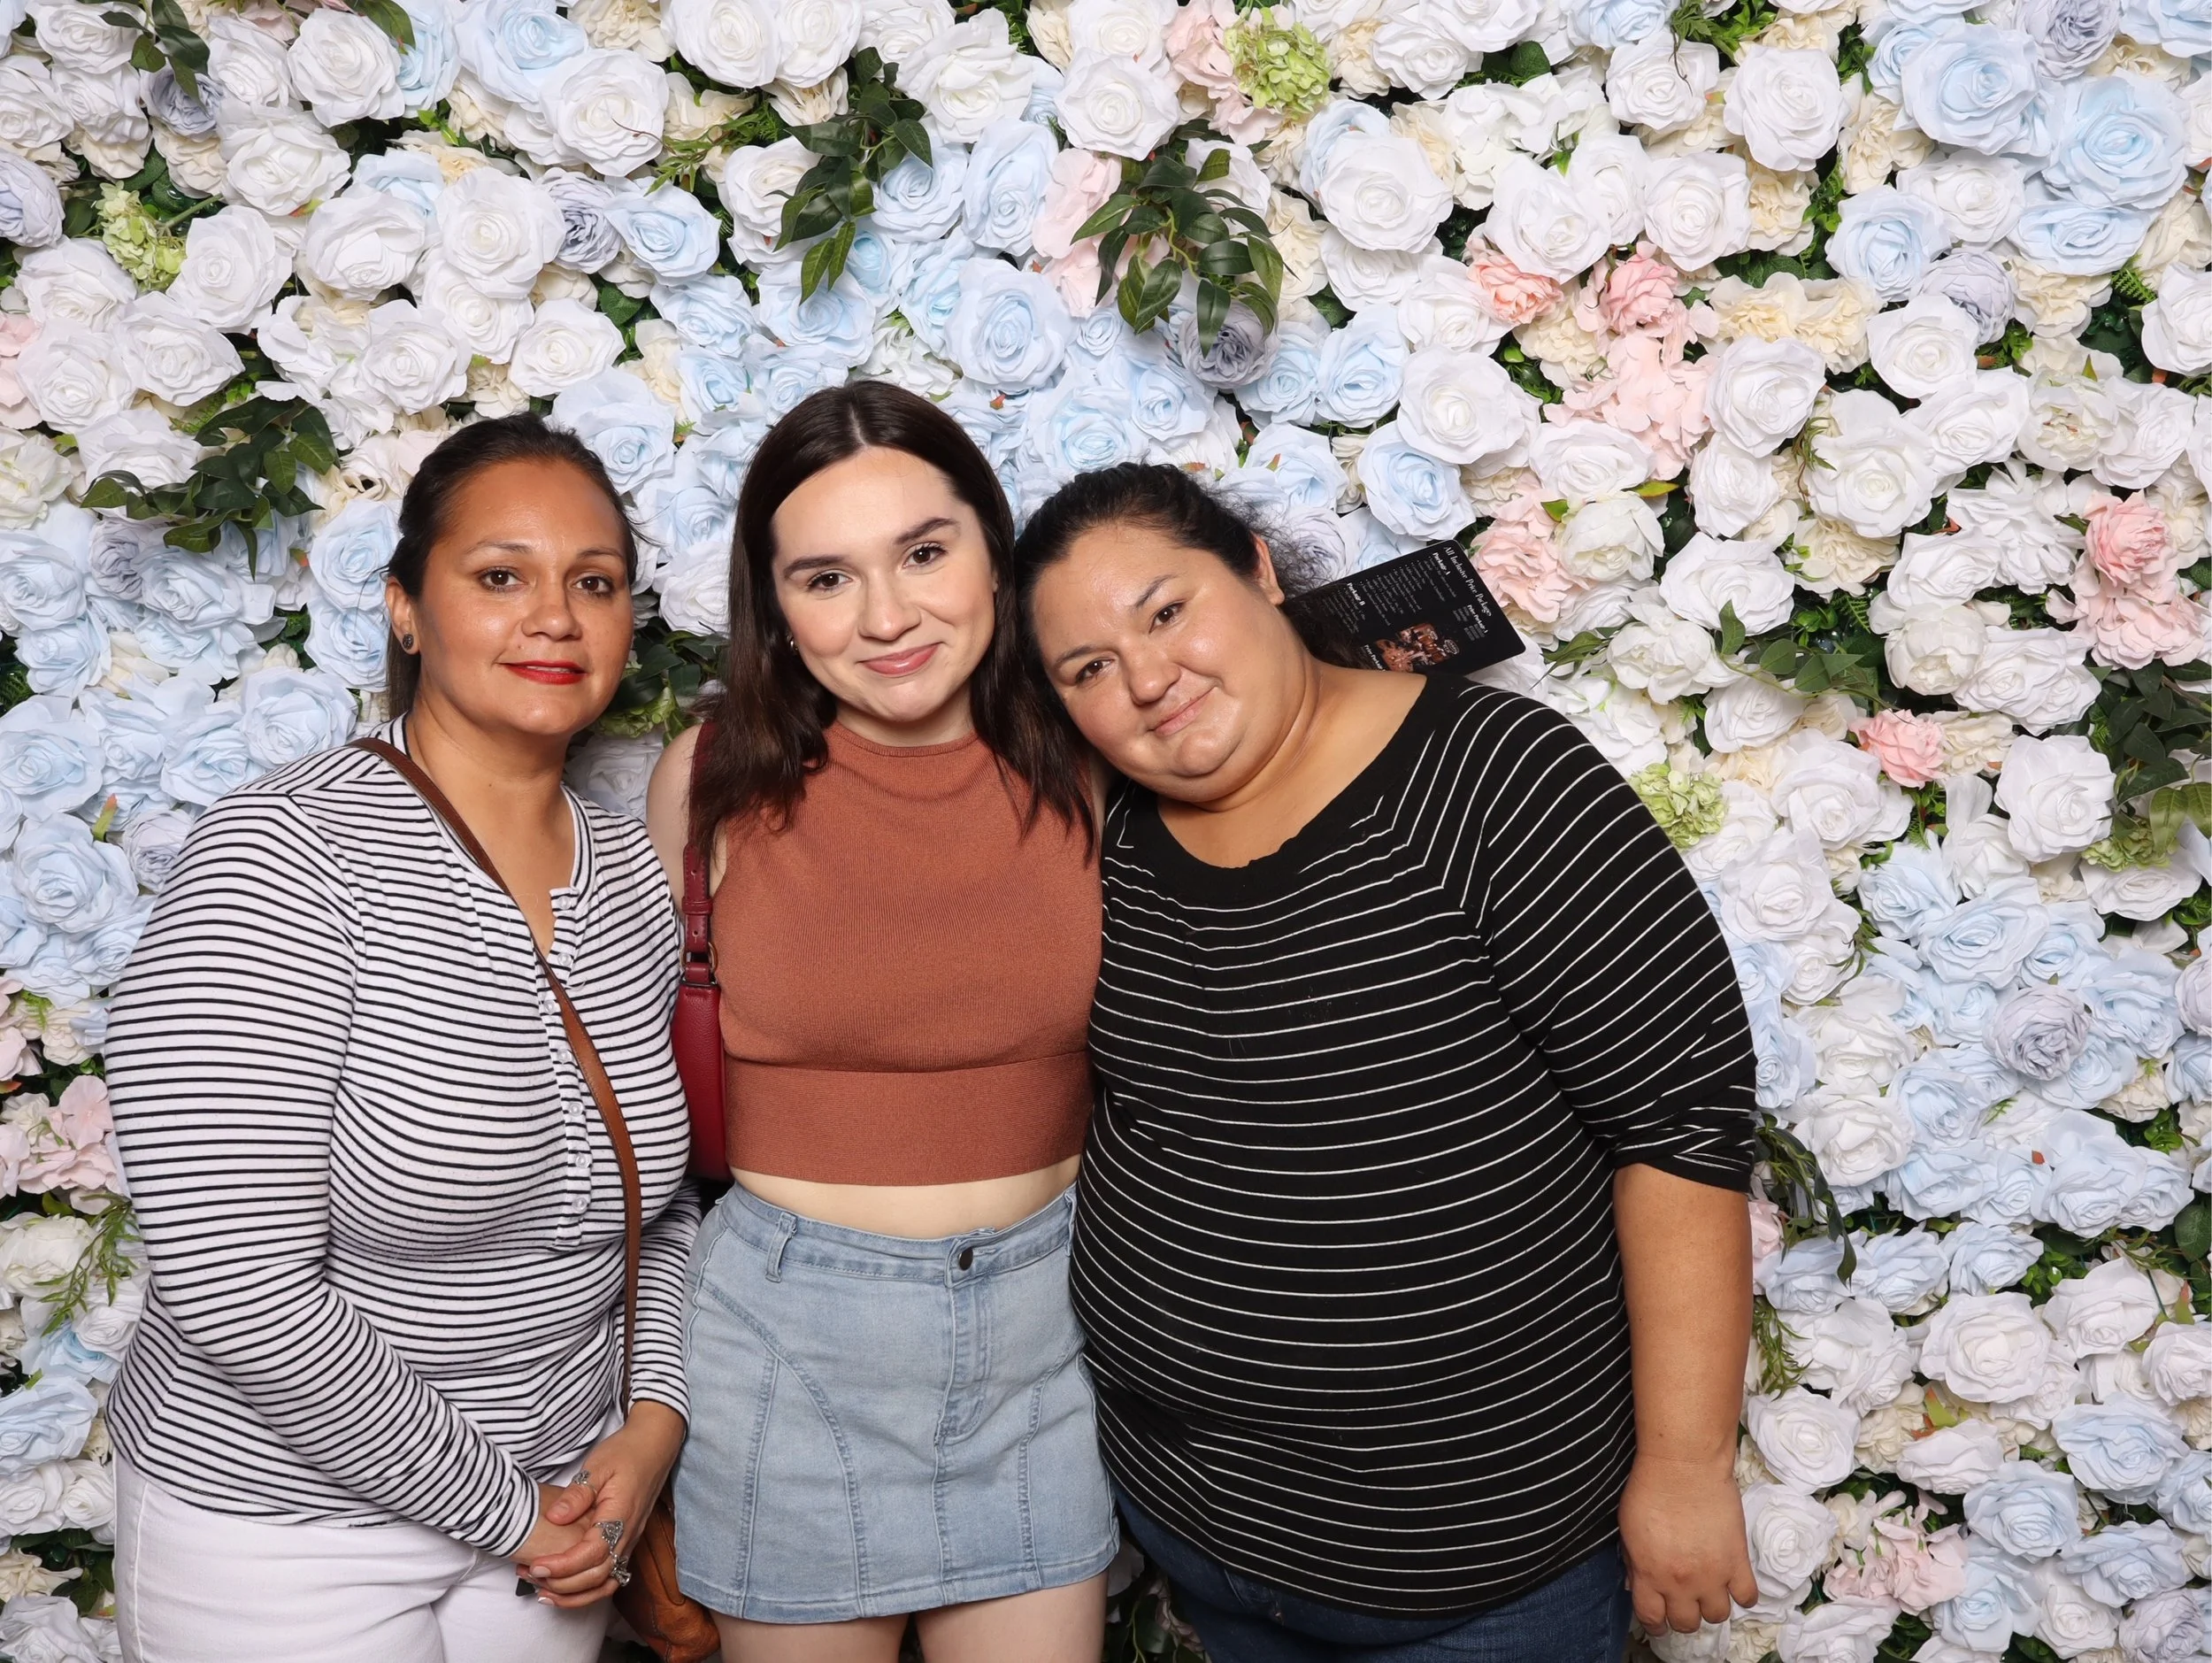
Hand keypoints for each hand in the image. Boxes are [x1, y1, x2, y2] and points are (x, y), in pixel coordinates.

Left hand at [515, 1402, 687, 1608]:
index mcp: (620, 1516)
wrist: (654, 1447)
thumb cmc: (626, 1453)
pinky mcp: (624, 1544)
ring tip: (542, 1591)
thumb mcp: (598, 1465)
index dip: (563, 1566)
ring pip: (605, 1584)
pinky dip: (585, 1589)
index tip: (536, 1566)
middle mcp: (627, 1536)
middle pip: (598, 1577)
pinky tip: (563, 1585)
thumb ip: (578, 1493)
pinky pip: (608, 1578)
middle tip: (530, 1576)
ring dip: (574, 1595)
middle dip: (562, 1584)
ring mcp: (628, 1542)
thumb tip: (554, 1518)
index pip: (592, 1554)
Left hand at [1618, 1452, 1756, 1633]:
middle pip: (1686, 1623)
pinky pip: (1747, 1597)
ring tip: (1708, 1590)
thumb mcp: (1627, 1530)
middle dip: (1683, 1616)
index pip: (1652, 1618)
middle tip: (1684, 1602)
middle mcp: (1681, 1583)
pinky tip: (1733, 1582)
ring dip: (1711, 1606)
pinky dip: (1742, 1595)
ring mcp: (1713, 1575)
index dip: (1655, 1623)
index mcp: (1650, 1575)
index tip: (1659, 1619)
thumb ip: (1634, 1563)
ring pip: (1717, 1616)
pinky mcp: (1738, 1561)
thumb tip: (1637, 1585)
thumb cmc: (1649, 1489)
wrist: (1684, 1465)